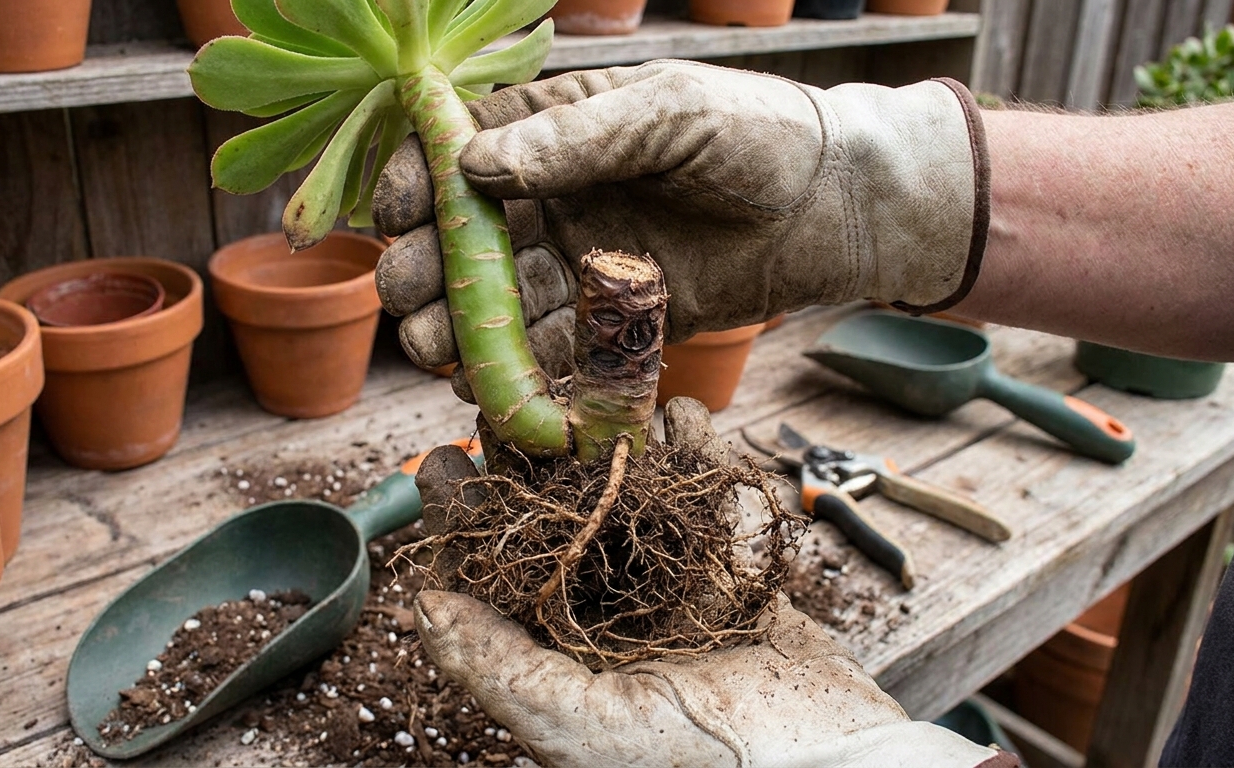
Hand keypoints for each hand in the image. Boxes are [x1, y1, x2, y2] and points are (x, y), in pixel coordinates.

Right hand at [374, 60, 989, 389]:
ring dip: (467, 329)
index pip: (464, 154)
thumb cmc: (758, 135)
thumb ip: (576, 140)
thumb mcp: (666, 117)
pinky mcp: (621, 322)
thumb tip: (475, 163)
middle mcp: (559, 200)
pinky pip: (563, 352)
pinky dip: (528, 371)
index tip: (396, 213)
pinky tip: (494, 387)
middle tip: (405, 301)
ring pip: (508, 303)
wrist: (836, 206)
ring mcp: (587, 264)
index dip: (420, 183)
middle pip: (472, 239)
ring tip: (435, 353)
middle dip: (432, 269)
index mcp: (559, 133)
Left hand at [410, 398, 1013, 767]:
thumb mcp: (578, 726)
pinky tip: (677, 412)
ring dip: (611, 438)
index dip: (465, 517)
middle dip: (532, 457)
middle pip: (559, 517)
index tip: (438, 461)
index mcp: (563, 650)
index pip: (499, 571)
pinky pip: (710, 491)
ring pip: (631, 493)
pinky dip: (695, 447)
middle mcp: (612, 610)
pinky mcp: (738, 563)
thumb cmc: (697, 763)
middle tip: (509, 395)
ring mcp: (676, 581)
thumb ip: (497, 665)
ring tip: (587, 385)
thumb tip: (423, 604)